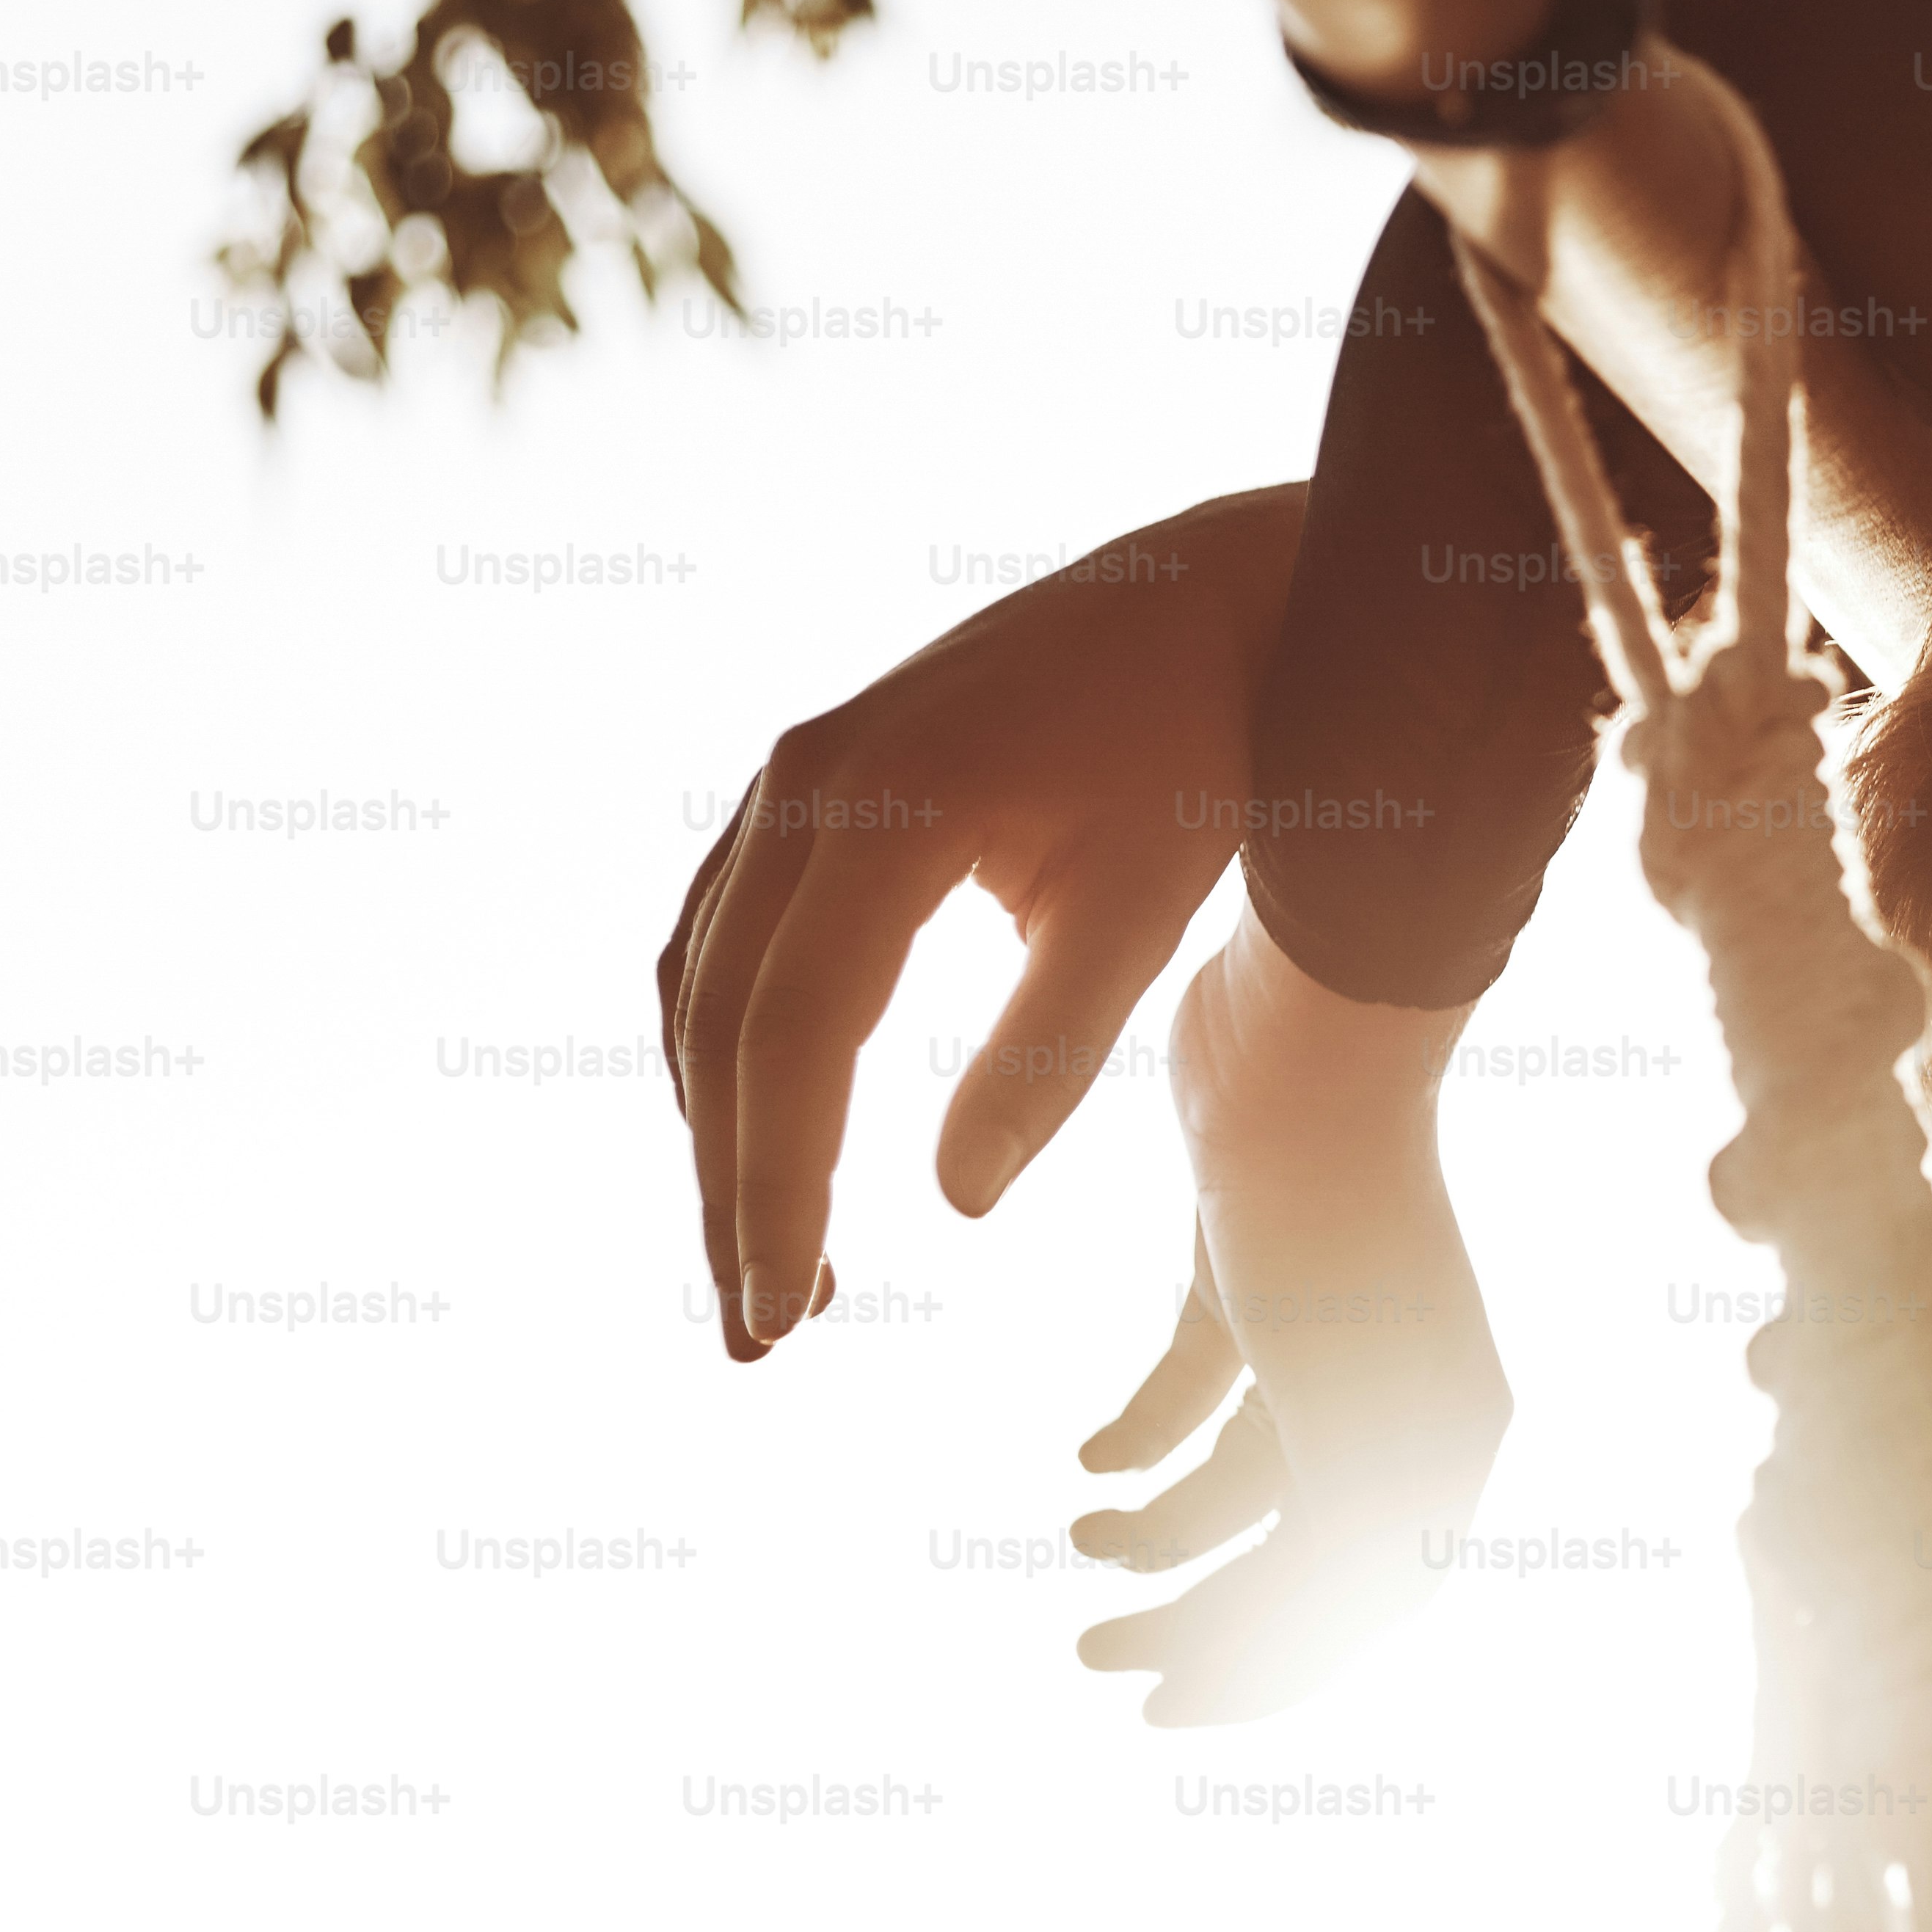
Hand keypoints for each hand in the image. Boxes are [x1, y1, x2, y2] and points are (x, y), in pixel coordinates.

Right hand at [656, 484, 1305, 1358]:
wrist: (1226, 597)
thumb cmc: (1209, 750)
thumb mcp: (1141, 911)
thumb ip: (1047, 1056)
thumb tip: (959, 1205)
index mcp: (880, 814)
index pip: (792, 1040)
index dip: (775, 1185)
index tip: (785, 1309)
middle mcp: (803, 783)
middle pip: (722, 1024)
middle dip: (729, 1188)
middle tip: (761, 1334)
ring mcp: (796, 773)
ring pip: (704, 983)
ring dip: (721, 1127)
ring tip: (775, 1264)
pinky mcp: (817, 780)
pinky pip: (730, 931)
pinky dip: (731, 1044)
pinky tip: (767, 1136)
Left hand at [1069, 915, 1511, 1725]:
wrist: (1305, 1042)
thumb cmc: (1330, 1232)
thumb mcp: (1345, 1419)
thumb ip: (1335, 1554)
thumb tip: (1294, 1659)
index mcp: (1443, 1442)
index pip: (1357, 1607)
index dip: (1262, 1675)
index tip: (1158, 1714)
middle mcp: (1398, 1396)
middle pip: (1295, 1552)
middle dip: (1195, 1615)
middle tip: (1091, 1659)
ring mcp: (1327, 1333)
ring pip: (1240, 1477)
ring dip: (1159, 1527)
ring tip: (1075, 1545)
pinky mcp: (1254, 1273)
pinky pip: (1199, 1390)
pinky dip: (1144, 1434)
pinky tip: (1085, 1464)